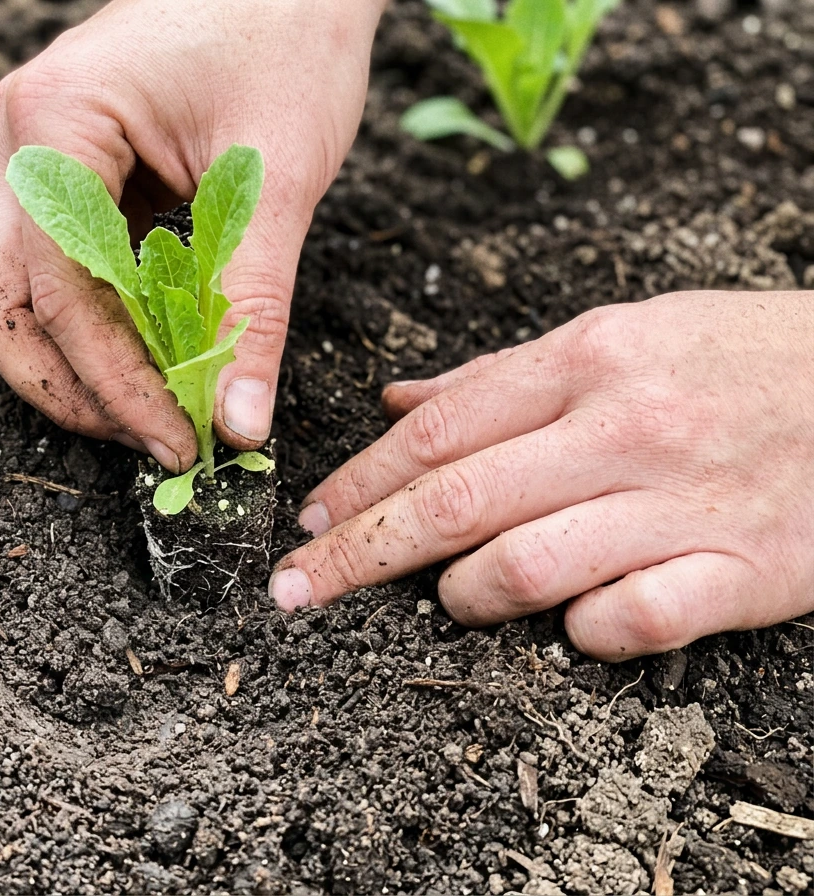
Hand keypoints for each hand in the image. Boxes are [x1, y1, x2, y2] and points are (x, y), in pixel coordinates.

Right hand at [0, 0, 384, 470]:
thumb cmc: (290, 33)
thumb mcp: (277, 178)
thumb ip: (253, 304)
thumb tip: (240, 425)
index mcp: (53, 123)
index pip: (57, 290)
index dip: (114, 383)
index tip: (176, 441)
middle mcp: (19, 141)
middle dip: (69, 387)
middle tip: (151, 437)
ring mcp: (34, 155)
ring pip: (16, 294)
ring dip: (79, 361)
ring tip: (159, 407)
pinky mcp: (68, 172)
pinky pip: (58, 269)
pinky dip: (101, 323)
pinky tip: (159, 354)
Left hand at [271, 292, 813, 660]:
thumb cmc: (740, 358)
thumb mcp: (623, 334)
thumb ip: (504, 376)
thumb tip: (398, 400)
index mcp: (589, 359)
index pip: (438, 430)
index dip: (358, 482)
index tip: (308, 521)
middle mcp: (626, 427)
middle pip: (455, 500)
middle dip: (359, 551)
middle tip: (298, 588)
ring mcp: (686, 501)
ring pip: (527, 565)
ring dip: (467, 593)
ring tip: (453, 595)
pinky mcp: (748, 570)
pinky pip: (634, 620)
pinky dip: (582, 632)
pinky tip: (570, 623)